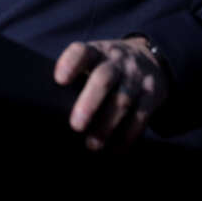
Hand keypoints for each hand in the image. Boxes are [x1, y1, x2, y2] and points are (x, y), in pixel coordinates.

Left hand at [53, 37, 169, 150]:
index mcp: (97, 52)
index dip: (70, 63)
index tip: (59, 80)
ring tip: (92, 145)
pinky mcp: (152, 95)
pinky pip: (142, 116)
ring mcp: (136, 77)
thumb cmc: (108, 66)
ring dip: (107, 126)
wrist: (152, 60)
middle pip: (103, 78)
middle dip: (89, 103)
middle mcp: (117, 62)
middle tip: (76, 126)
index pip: (82, 51)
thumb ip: (77, 76)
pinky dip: (128, 135)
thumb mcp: (95, 60)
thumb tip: (49, 107)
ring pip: (123, 100)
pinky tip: (116, 149)